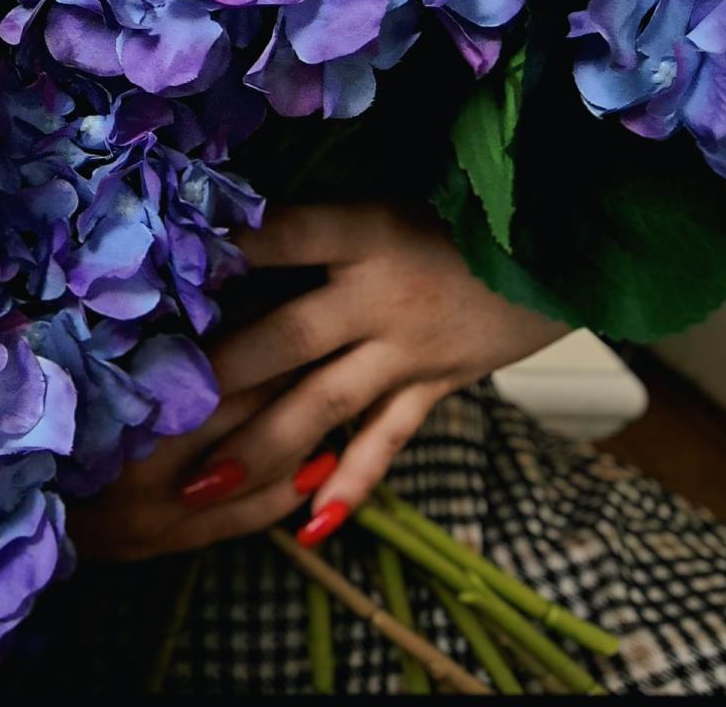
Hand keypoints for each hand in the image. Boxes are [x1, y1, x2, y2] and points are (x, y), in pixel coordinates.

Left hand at [183, 201, 568, 540]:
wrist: (570, 246)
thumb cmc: (463, 210)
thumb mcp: (389, 199)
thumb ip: (318, 226)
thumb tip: (225, 231)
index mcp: (366, 232)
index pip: (286, 238)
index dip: (229, 250)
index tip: (165, 272)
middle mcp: (382, 296)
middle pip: (287, 338)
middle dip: (220, 378)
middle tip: (154, 412)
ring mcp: (410, 350)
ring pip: (324, 404)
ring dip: (261, 447)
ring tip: (200, 487)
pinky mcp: (437, 386)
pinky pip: (387, 442)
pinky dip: (349, 484)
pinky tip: (308, 526)